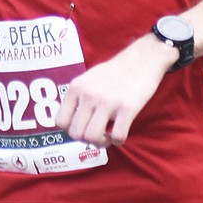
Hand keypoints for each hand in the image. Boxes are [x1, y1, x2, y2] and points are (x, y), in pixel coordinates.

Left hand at [54, 35, 173, 145]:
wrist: (142, 59)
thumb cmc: (114, 72)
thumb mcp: (88, 78)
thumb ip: (78, 97)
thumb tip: (70, 123)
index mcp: (77, 88)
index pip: (60, 121)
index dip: (70, 130)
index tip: (82, 127)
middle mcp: (89, 94)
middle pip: (76, 134)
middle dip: (86, 139)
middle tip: (97, 134)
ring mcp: (108, 101)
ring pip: (92, 137)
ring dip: (101, 143)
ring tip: (108, 136)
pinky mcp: (128, 107)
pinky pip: (117, 136)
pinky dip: (118, 141)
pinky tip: (120, 133)